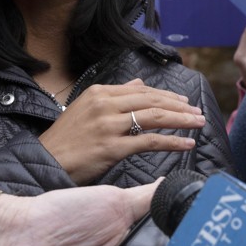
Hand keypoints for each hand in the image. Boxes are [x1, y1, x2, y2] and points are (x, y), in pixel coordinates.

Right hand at [38, 79, 205, 184]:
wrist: (46, 161)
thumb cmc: (67, 139)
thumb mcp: (86, 107)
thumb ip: (115, 94)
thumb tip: (139, 83)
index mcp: (100, 92)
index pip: (142, 90)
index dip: (167, 96)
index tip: (184, 102)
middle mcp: (105, 104)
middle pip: (152, 101)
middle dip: (179, 106)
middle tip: (197, 112)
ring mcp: (109, 126)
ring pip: (155, 117)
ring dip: (181, 120)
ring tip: (198, 124)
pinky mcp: (112, 147)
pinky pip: (150, 141)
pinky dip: (172, 142)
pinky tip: (186, 144)